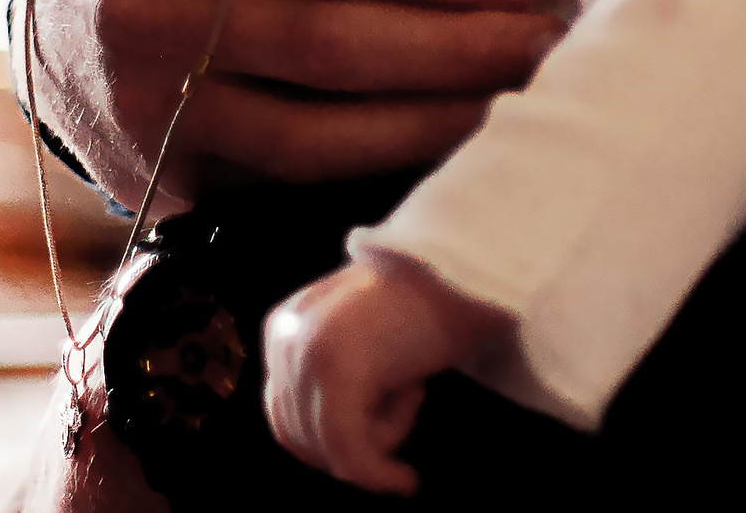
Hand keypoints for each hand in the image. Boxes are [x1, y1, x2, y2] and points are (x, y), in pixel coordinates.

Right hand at [14, 0, 562, 214]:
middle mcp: (150, 10)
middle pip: (329, 46)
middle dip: (455, 48)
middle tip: (544, 43)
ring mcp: (150, 105)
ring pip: (314, 135)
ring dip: (431, 124)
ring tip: (512, 101)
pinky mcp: (161, 175)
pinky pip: (287, 183)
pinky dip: (374, 169)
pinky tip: (440, 147)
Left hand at [263, 252, 514, 495]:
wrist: (462, 267)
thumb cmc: (425, 307)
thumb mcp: (362, 343)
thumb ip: (334, 379)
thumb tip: (327, 453)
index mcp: (283, 328)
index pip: (285, 417)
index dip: (329, 445)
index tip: (375, 445)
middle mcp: (283, 338)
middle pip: (301, 437)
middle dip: (356, 442)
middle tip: (407, 399)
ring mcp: (306, 353)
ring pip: (328, 447)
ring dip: (376, 444)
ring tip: (414, 393)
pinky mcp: (338, 370)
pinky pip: (350, 452)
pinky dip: (378, 475)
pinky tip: (408, 479)